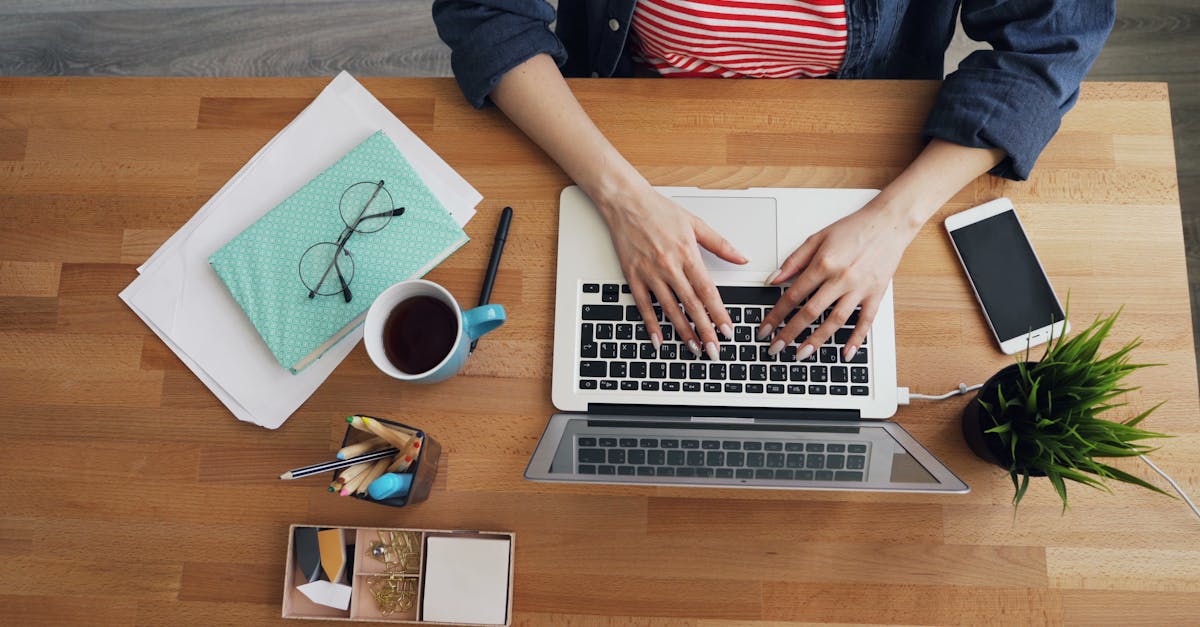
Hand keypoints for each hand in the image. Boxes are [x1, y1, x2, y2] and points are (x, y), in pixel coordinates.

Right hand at [599, 185, 747, 359]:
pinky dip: (651, 324)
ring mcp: (650, 273)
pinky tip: (659, 340)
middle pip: (691, 305)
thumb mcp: (695, 223)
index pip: (707, 290)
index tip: (727, 331)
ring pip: (669, 309)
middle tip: (714, 351)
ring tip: (694, 348)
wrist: (626, 201)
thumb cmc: (659, 210)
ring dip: (682, 331)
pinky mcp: (633, 276)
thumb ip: (720, 244)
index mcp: (687, 253)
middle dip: (704, 330)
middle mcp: (669, 266)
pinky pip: (643, 305)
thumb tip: (742, 257)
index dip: (718, 313)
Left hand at [758, 201, 918, 360]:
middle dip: (789, 333)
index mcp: (823, 263)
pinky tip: (845, 353)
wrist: (889, 223)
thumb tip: (773, 279)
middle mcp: (841, 278)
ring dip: (817, 341)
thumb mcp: (817, 238)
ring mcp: (860, 288)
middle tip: (775, 348)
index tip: (765, 330)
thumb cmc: (853, 228)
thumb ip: (794, 260)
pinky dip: (856, 339)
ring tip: (801, 354)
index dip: (776, 315)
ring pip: (835, 321)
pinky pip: (865, 321)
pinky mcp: (876, 294)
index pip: (792, 296)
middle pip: (810, 312)